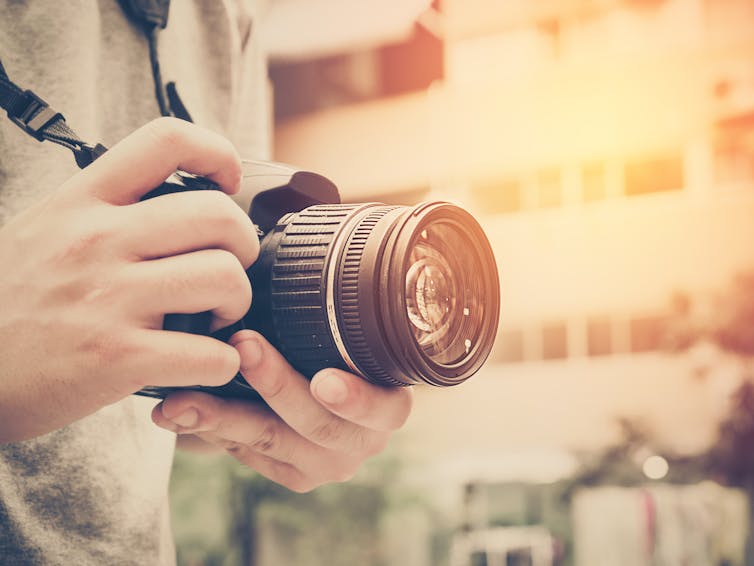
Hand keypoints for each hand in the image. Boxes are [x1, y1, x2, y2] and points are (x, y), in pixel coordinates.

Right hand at [0, 118, 258, 441]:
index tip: (229, 182)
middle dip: (244, 244)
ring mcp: (108, 298)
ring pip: (226, 278)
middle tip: (229, 267)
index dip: (217, 152)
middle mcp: (97, 240)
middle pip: (219, 215)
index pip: (167, 140)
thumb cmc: (10, 302)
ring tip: (214, 317)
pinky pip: (212, 353)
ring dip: (237, 303)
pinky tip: (202, 361)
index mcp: (81, 202)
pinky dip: (223, 362)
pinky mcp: (116, 357)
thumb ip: (105, 211)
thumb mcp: (44, 230)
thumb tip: (175, 201)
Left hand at [152, 330, 412, 491]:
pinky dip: (211, 430)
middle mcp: (363, 441)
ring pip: (273, 442)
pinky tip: (179, 412)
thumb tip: (291, 254)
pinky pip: (249, 455)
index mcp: (388, 406)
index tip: (323, 382)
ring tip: (185, 397)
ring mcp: (326, 464)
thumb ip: (330, 317)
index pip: (384, 409)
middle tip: (243, 348)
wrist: (322, 397)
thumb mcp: (346, 338)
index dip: (356, 399)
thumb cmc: (337, 355)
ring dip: (225, 415)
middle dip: (276, 386)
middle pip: (319, 426)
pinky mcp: (291, 476)